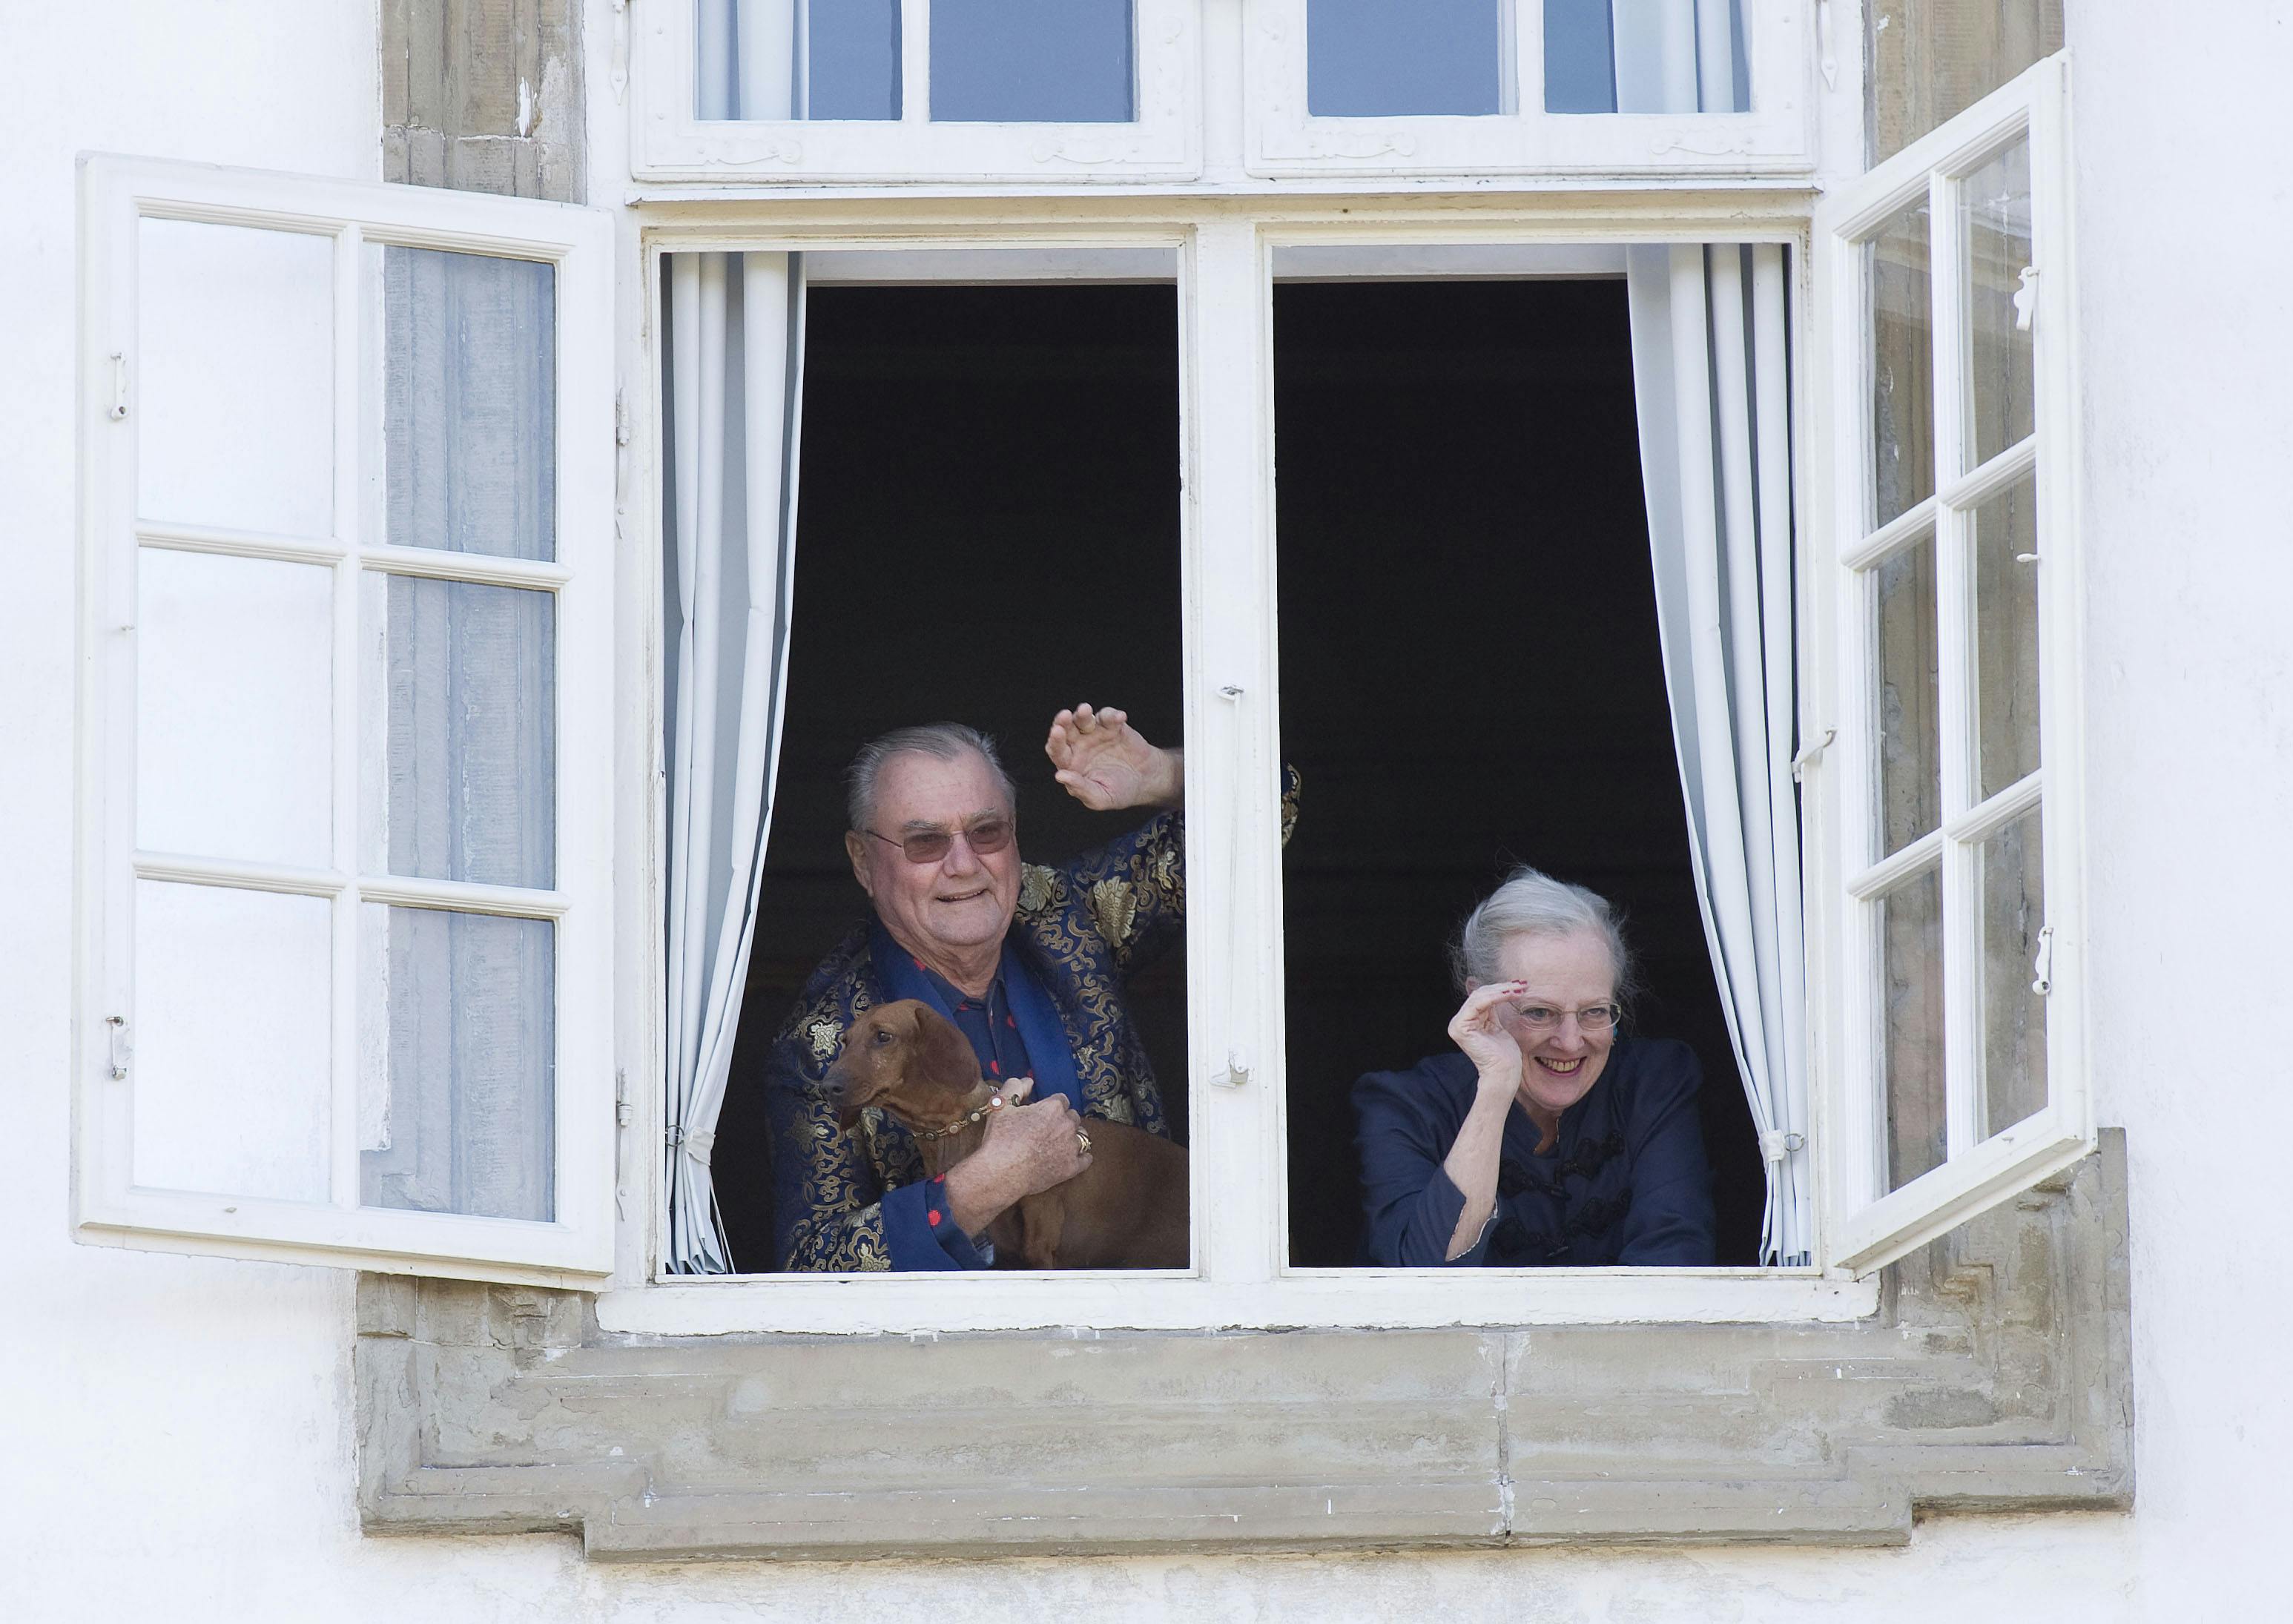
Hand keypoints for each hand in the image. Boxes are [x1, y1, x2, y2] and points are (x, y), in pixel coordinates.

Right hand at [943, 1078, 1093, 1233]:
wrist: (1001, 1173)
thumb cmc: (1000, 1138)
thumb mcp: (1001, 1105)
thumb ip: (1016, 1087)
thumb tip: (1029, 1081)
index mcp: (1053, 1108)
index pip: (1061, 1100)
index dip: (1051, 1106)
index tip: (1042, 1113)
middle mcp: (1067, 1125)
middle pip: (1072, 1117)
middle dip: (1063, 1120)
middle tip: (1048, 1128)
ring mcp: (1071, 1147)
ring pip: (1081, 1136)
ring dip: (1073, 1137)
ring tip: (1059, 1143)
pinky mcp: (1072, 1167)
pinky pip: (1086, 1159)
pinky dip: (1081, 1157)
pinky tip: (1072, 1157)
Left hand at [1045, 703, 1182, 811]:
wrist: (1145, 781)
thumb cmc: (1119, 791)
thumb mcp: (1100, 797)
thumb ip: (1080, 788)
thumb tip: (1060, 775)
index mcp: (1070, 763)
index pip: (1057, 750)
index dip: (1055, 742)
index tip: (1057, 733)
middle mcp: (1079, 745)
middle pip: (1065, 730)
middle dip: (1063, 721)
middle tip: (1065, 716)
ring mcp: (1095, 733)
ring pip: (1084, 719)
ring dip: (1083, 714)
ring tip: (1086, 710)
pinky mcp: (1113, 726)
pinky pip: (1109, 716)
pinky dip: (1113, 715)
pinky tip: (1120, 718)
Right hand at [1448, 981, 1529, 1093]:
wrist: (1504, 1072)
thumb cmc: (1504, 1054)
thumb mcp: (1496, 1025)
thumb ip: (1491, 1009)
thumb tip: (1496, 989)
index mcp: (1465, 1021)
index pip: (1481, 997)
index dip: (1500, 988)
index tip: (1520, 985)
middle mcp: (1458, 1022)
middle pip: (1479, 994)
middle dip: (1502, 987)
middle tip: (1522, 985)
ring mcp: (1457, 1025)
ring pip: (1479, 996)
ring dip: (1502, 990)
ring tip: (1520, 989)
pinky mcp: (1461, 1027)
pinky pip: (1478, 1004)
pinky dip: (1496, 997)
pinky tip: (1511, 994)